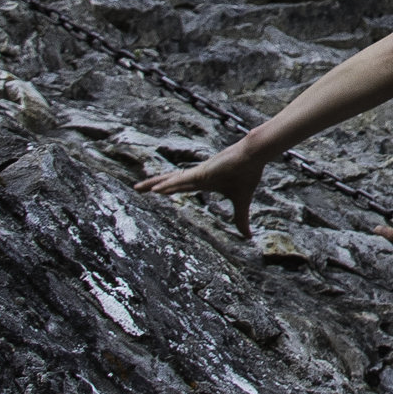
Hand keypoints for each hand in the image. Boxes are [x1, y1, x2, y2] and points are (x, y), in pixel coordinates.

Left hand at [141, 140, 268, 235]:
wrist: (254, 157)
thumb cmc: (247, 173)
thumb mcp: (242, 202)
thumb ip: (241, 219)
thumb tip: (248, 236)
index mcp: (204, 182)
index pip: (180, 186)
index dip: (168, 189)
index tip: (156, 191)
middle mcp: (197, 176)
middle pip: (170, 181)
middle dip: (154, 185)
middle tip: (137, 188)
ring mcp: (198, 173)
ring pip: (171, 180)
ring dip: (154, 184)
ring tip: (138, 188)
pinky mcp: (202, 172)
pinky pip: (181, 180)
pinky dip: (168, 185)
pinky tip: (156, 189)